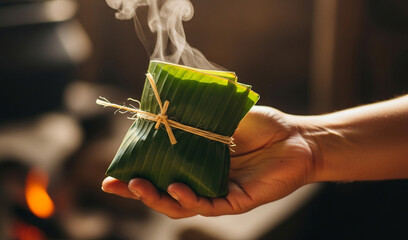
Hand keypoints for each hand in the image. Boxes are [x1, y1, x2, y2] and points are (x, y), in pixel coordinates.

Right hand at [102, 106, 314, 217]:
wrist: (296, 136)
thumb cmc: (260, 125)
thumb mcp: (220, 114)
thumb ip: (195, 113)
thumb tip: (164, 102)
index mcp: (194, 162)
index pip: (159, 171)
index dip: (134, 173)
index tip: (111, 171)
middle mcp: (201, 181)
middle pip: (162, 193)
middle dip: (136, 191)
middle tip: (115, 183)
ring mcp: (217, 193)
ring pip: (180, 205)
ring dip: (157, 198)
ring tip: (140, 186)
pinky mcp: (236, 201)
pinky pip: (208, 205)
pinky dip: (190, 199)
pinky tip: (177, 188)